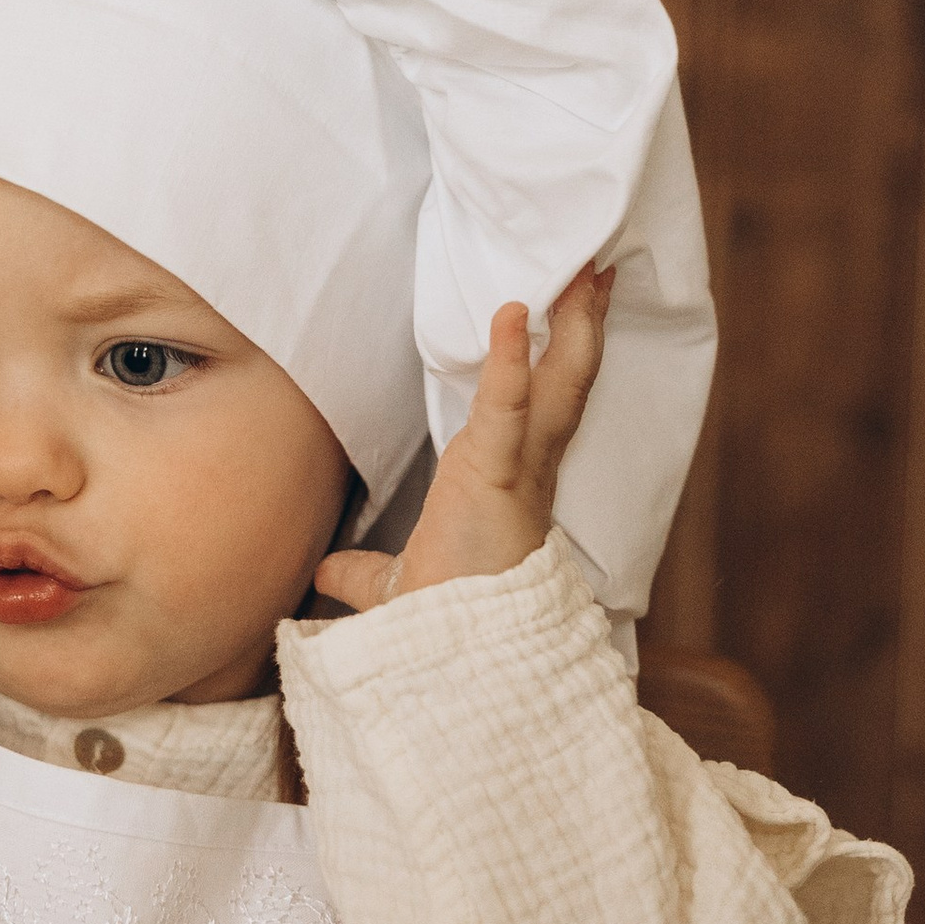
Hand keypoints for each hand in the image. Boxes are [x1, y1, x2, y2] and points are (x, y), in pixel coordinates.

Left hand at [315, 264, 613, 613]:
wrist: (448, 659)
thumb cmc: (440, 619)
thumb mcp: (397, 583)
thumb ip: (368, 570)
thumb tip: (329, 572)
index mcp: (511, 481)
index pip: (545, 406)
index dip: (559, 356)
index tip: (571, 310)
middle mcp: (529, 469)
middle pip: (569, 381)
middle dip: (583, 322)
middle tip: (595, 264)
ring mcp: (521, 470)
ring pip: (559, 383)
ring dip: (572, 322)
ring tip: (582, 265)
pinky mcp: (499, 476)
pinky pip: (508, 406)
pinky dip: (510, 358)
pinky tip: (510, 312)